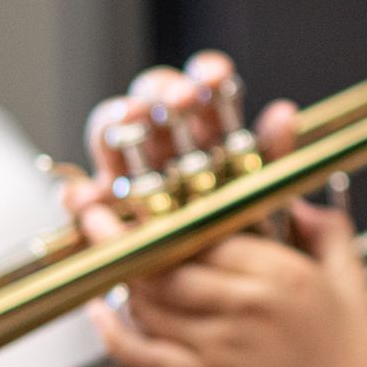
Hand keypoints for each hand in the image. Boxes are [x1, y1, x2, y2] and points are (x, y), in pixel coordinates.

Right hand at [58, 52, 299, 237]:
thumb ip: (271, 153)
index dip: (206, 73)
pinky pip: (82, 199)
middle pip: (150, 96)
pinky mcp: (100, 214)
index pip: (201, 83)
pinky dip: (81, 196)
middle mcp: (162, 141)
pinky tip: (88, 196)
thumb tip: (285, 113)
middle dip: (160, 90)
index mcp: (205, 127)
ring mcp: (126, 173)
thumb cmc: (244, 234)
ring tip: (126, 119)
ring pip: (111, 135)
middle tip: (177, 99)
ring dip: (116, 124)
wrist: (220, 293)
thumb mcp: (262, 192)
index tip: (213, 77)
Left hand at [85, 201, 366, 366]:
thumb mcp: (352, 285)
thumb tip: (300, 205)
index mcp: (283, 273)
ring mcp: (224, 345)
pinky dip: (115, 336)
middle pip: (168, 265)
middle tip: (107, 230)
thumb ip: (330, 233)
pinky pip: (146, 356)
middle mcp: (249, 304)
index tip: (150, 211)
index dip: (170, 221)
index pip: (207, 232)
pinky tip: (100, 316)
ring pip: (152, 304)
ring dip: (130, 287)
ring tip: (124, 274)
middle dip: (131, 246)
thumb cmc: (350, 361)